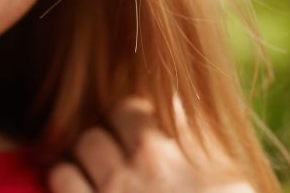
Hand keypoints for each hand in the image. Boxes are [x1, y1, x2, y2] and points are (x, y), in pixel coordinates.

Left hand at [48, 96, 253, 191]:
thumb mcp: (228, 183)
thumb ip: (200, 142)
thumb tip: (171, 105)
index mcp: (178, 161)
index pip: (133, 109)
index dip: (134, 121)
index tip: (141, 138)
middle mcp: (142, 173)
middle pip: (100, 128)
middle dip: (107, 142)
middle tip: (120, 163)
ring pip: (78, 149)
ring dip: (85, 161)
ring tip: (101, 180)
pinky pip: (61, 178)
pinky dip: (67, 182)